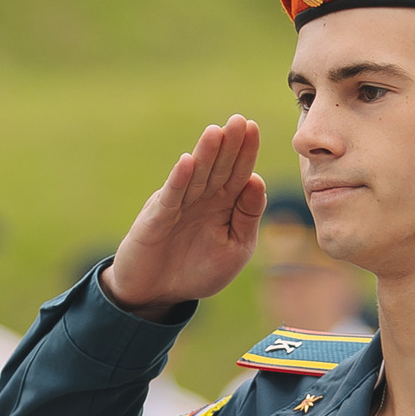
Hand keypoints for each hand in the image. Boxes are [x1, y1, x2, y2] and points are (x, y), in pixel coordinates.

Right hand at [101, 117, 268, 317]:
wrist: (157, 294)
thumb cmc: (197, 270)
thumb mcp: (235, 248)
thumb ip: (247, 217)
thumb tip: (258, 180)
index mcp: (223, 204)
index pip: (238, 173)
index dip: (246, 152)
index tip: (254, 129)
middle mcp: (201, 199)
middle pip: (218, 168)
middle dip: (229, 145)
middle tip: (240, 121)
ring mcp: (178, 205)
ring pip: (195, 176)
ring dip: (205, 155)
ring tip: (216, 132)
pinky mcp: (156, 219)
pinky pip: (170, 198)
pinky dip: (178, 181)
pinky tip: (187, 162)